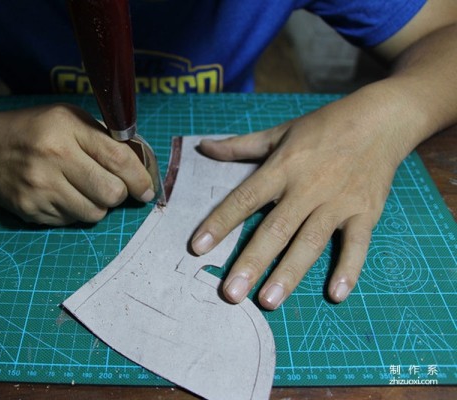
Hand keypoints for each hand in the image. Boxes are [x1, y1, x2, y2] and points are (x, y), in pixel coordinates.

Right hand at [0, 104, 153, 224]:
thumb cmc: (33, 130)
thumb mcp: (67, 118)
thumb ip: (102, 137)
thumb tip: (138, 165)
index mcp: (67, 128)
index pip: (118, 159)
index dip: (140, 178)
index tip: (146, 189)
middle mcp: (53, 158)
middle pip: (111, 193)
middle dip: (119, 194)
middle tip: (112, 188)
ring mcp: (40, 187)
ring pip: (94, 214)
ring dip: (97, 205)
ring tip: (82, 189)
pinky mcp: (30, 210)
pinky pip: (71, 221)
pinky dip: (74, 212)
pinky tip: (60, 195)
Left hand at [190, 91, 414, 308]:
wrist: (381, 120)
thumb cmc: (324, 127)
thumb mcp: (279, 132)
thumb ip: (240, 146)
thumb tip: (203, 147)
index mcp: (282, 167)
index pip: (245, 198)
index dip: (220, 222)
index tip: (198, 247)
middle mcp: (307, 187)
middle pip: (275, 229)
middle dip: (252, 262)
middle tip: (231, 293)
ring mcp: (338, 202)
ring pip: (310, 242)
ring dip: (289, 273)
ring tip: (269, 301)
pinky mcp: (365, 212)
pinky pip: (357, 245)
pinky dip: (349, 269)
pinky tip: (336, 294)